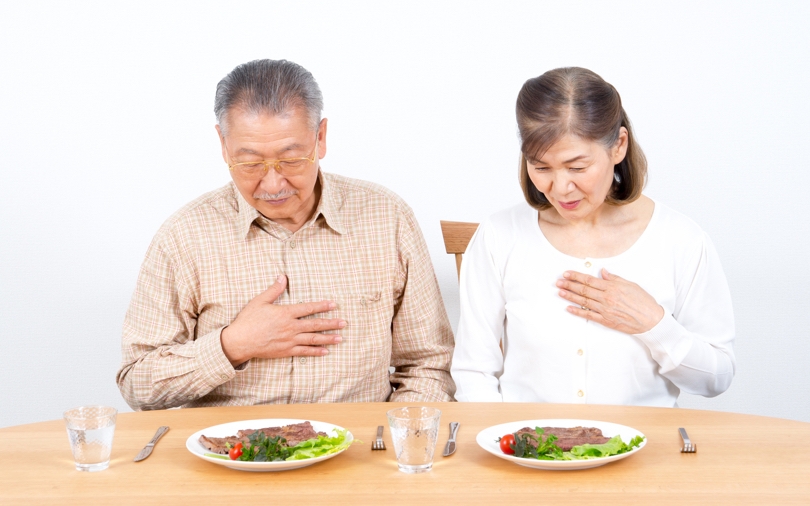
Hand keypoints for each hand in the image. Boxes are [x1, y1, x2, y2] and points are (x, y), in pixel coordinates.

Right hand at [220, 275, 345, 365]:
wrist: (239, 341)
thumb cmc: (248, 320)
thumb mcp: (259, 301)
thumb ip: (273, 290)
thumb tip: (283, 277)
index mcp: (285, 313)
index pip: (308, 308)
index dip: (322, 306)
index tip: (334, 304)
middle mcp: (290, 327)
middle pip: (315, 324)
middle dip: (331, 323)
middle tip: (344, 323)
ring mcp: (289, 340)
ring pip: (313, 339)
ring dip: (328, 338)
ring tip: (340, 338)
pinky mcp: (286, 351)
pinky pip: (305, 352)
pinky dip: (316, 352)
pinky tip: (326, 351)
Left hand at [556, 268, 663, 333]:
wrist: (651, 320)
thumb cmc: (643, 301)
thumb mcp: (630, 285)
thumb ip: (615, 278)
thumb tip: (603, 272)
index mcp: (612, 287)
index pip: (589, 280)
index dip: (576, 276)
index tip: (566, 274)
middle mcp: (606, 298)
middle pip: (583, 290)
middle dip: (569, 285)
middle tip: (558, 282)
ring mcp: (605, 310)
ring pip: (583, 302)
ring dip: (570, 297)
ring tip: (560, 292)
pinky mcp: (606, 320)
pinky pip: (588, 316)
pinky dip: (577, 312)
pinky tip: (568, 308)